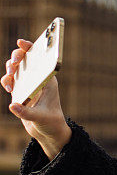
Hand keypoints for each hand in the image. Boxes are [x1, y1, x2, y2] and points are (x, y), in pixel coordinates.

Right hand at [1, 39, 71, 159]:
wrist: (48, 131)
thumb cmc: (51, 121)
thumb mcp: (41, 117)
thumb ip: (26, 112)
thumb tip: (12, 106)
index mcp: (48, 78)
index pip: (40, 57)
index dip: (30, 47)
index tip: (21, 42)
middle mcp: (38, 78)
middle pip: (26, 59)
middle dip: (17, 56)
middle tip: (14, 63)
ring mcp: (28, 84)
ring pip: (16, 68)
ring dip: (11, 68)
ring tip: (10, 76)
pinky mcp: (20, 91)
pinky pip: (10, 81)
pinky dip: (6, 81)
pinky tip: (9, 88)